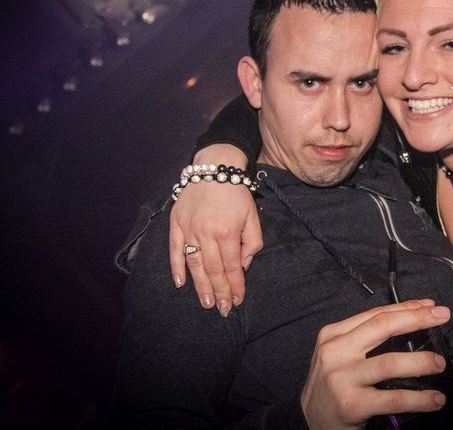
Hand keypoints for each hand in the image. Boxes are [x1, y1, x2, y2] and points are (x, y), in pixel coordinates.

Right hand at [168, 144, 262, 315]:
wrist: (215, 167)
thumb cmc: (237, 193)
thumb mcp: (252, 216)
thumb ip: (252, 242)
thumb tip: (242, 265)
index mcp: (228, 231)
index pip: (232, 266)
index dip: (235, 286)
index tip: (237, 300)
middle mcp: (206, 232)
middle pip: (213, 269)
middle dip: (219, 292)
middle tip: (222, 310)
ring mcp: (189, 229)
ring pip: (194, 264)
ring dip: (200, 286)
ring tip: (206, 303)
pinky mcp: (176, 223)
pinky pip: (175, 249)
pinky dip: (176, 267)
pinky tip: (180, 283)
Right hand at [301, 300, 449, 428]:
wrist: (309, 422)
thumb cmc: (332, 386)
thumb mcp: (340, 355)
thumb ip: (365, 340)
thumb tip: (411, 323)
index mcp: (333, 334)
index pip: (375, 314)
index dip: (406, 308)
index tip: (431, 307)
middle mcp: (335, 351)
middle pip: (383, 326)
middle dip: (417, 319)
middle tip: (443, 317)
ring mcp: (342, 378)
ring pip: (390, 362)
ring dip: (421, 361)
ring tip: (439, 364)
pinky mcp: (351, 404)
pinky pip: (393, 398)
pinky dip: (419, 398)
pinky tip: (435, 399)